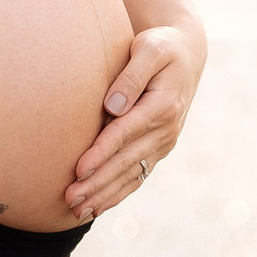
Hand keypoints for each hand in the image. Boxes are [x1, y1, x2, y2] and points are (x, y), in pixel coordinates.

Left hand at [64, 21, 203, 219]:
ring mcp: (164, 143)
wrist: (187, 55)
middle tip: (70, 199)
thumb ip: (132, 75)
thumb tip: (112, 106)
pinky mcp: (158, 149)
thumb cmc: (161, 46)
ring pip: (131, 175)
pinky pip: (138, 176)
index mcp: (163, 105)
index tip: (78, 168)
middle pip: (126, 161)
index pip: (126, 133)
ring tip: (77, 211)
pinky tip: (97, 207)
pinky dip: (118, 194)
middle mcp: (166, 129)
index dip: (102, 152)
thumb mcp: (149, 48)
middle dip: (97, 182)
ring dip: (104, 195)